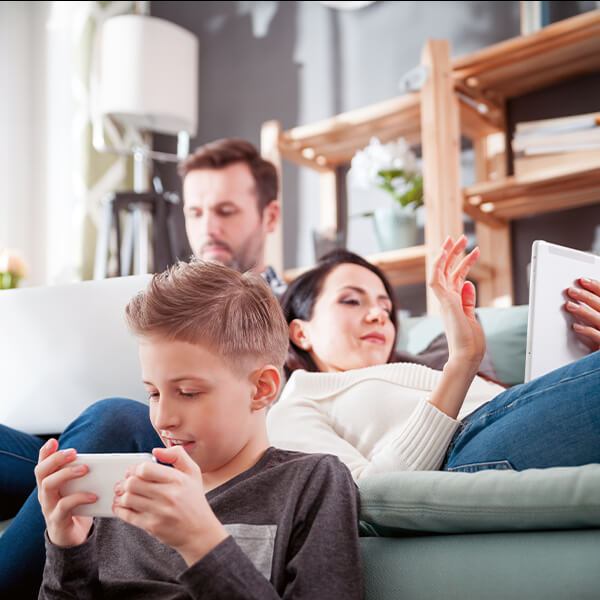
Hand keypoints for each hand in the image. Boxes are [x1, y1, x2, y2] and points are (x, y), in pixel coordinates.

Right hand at [34, 439, 94, 546]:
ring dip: (66, 474)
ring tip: (85, 469)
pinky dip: (79, 498)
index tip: (54, 441)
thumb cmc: (78, 508)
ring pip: (48, 486)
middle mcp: (45, 494)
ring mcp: (49, 508)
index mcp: (49, 484)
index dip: (45, 453)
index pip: (42, 465)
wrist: (73, 539)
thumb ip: (83, 475)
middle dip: (56, 459)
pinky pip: (63, 507)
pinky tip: (93, 496)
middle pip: (41, 472)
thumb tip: (104, 459)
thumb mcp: (78, 489)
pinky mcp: (57, 521)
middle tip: (74, 452)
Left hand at [112, 445, 227, 565]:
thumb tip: (155, 451)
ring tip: (124, 493)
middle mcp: (168, 496)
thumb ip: (177, 455)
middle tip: (125, 482)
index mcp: (178, 479)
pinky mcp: (152, 526)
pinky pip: (127, 516)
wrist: (200, 532)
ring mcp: (160, 512)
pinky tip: (121, 506)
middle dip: (125, 482)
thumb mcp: (193, 472)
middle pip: (132, 484)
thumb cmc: (194, 499)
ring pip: (127, 499)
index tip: (135, 471)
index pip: (145, 469)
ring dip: (122, 495)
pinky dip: (119, 509)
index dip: (136, 468)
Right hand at [429, 235, 484, 373]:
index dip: (464, 262)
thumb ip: (468, 300)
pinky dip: (437, 266)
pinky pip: (435, 279)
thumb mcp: (471, 316)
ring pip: (440, 271)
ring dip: (447, 254)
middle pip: (447, 270)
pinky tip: (443, 254)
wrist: (466, 355)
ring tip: (457, 239)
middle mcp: (447, 298)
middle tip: (461, 238)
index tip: (472, 250)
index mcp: (454, 302)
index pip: (456, 277)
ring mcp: (444, 300)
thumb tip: (469, 283)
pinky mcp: (443, 302)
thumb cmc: (469, 341)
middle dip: (454, 252)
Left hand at [565, 277, 599, 351]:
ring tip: (569, 305)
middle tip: (571, 290)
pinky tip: (576, 327)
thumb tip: (580, 293)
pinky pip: (597, 336)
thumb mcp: (597, 319)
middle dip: (586, 296)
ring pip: (598, 318)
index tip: (582, 280)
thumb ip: (594, 307)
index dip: (596, 286)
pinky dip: (587, 331)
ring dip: (583, 311)